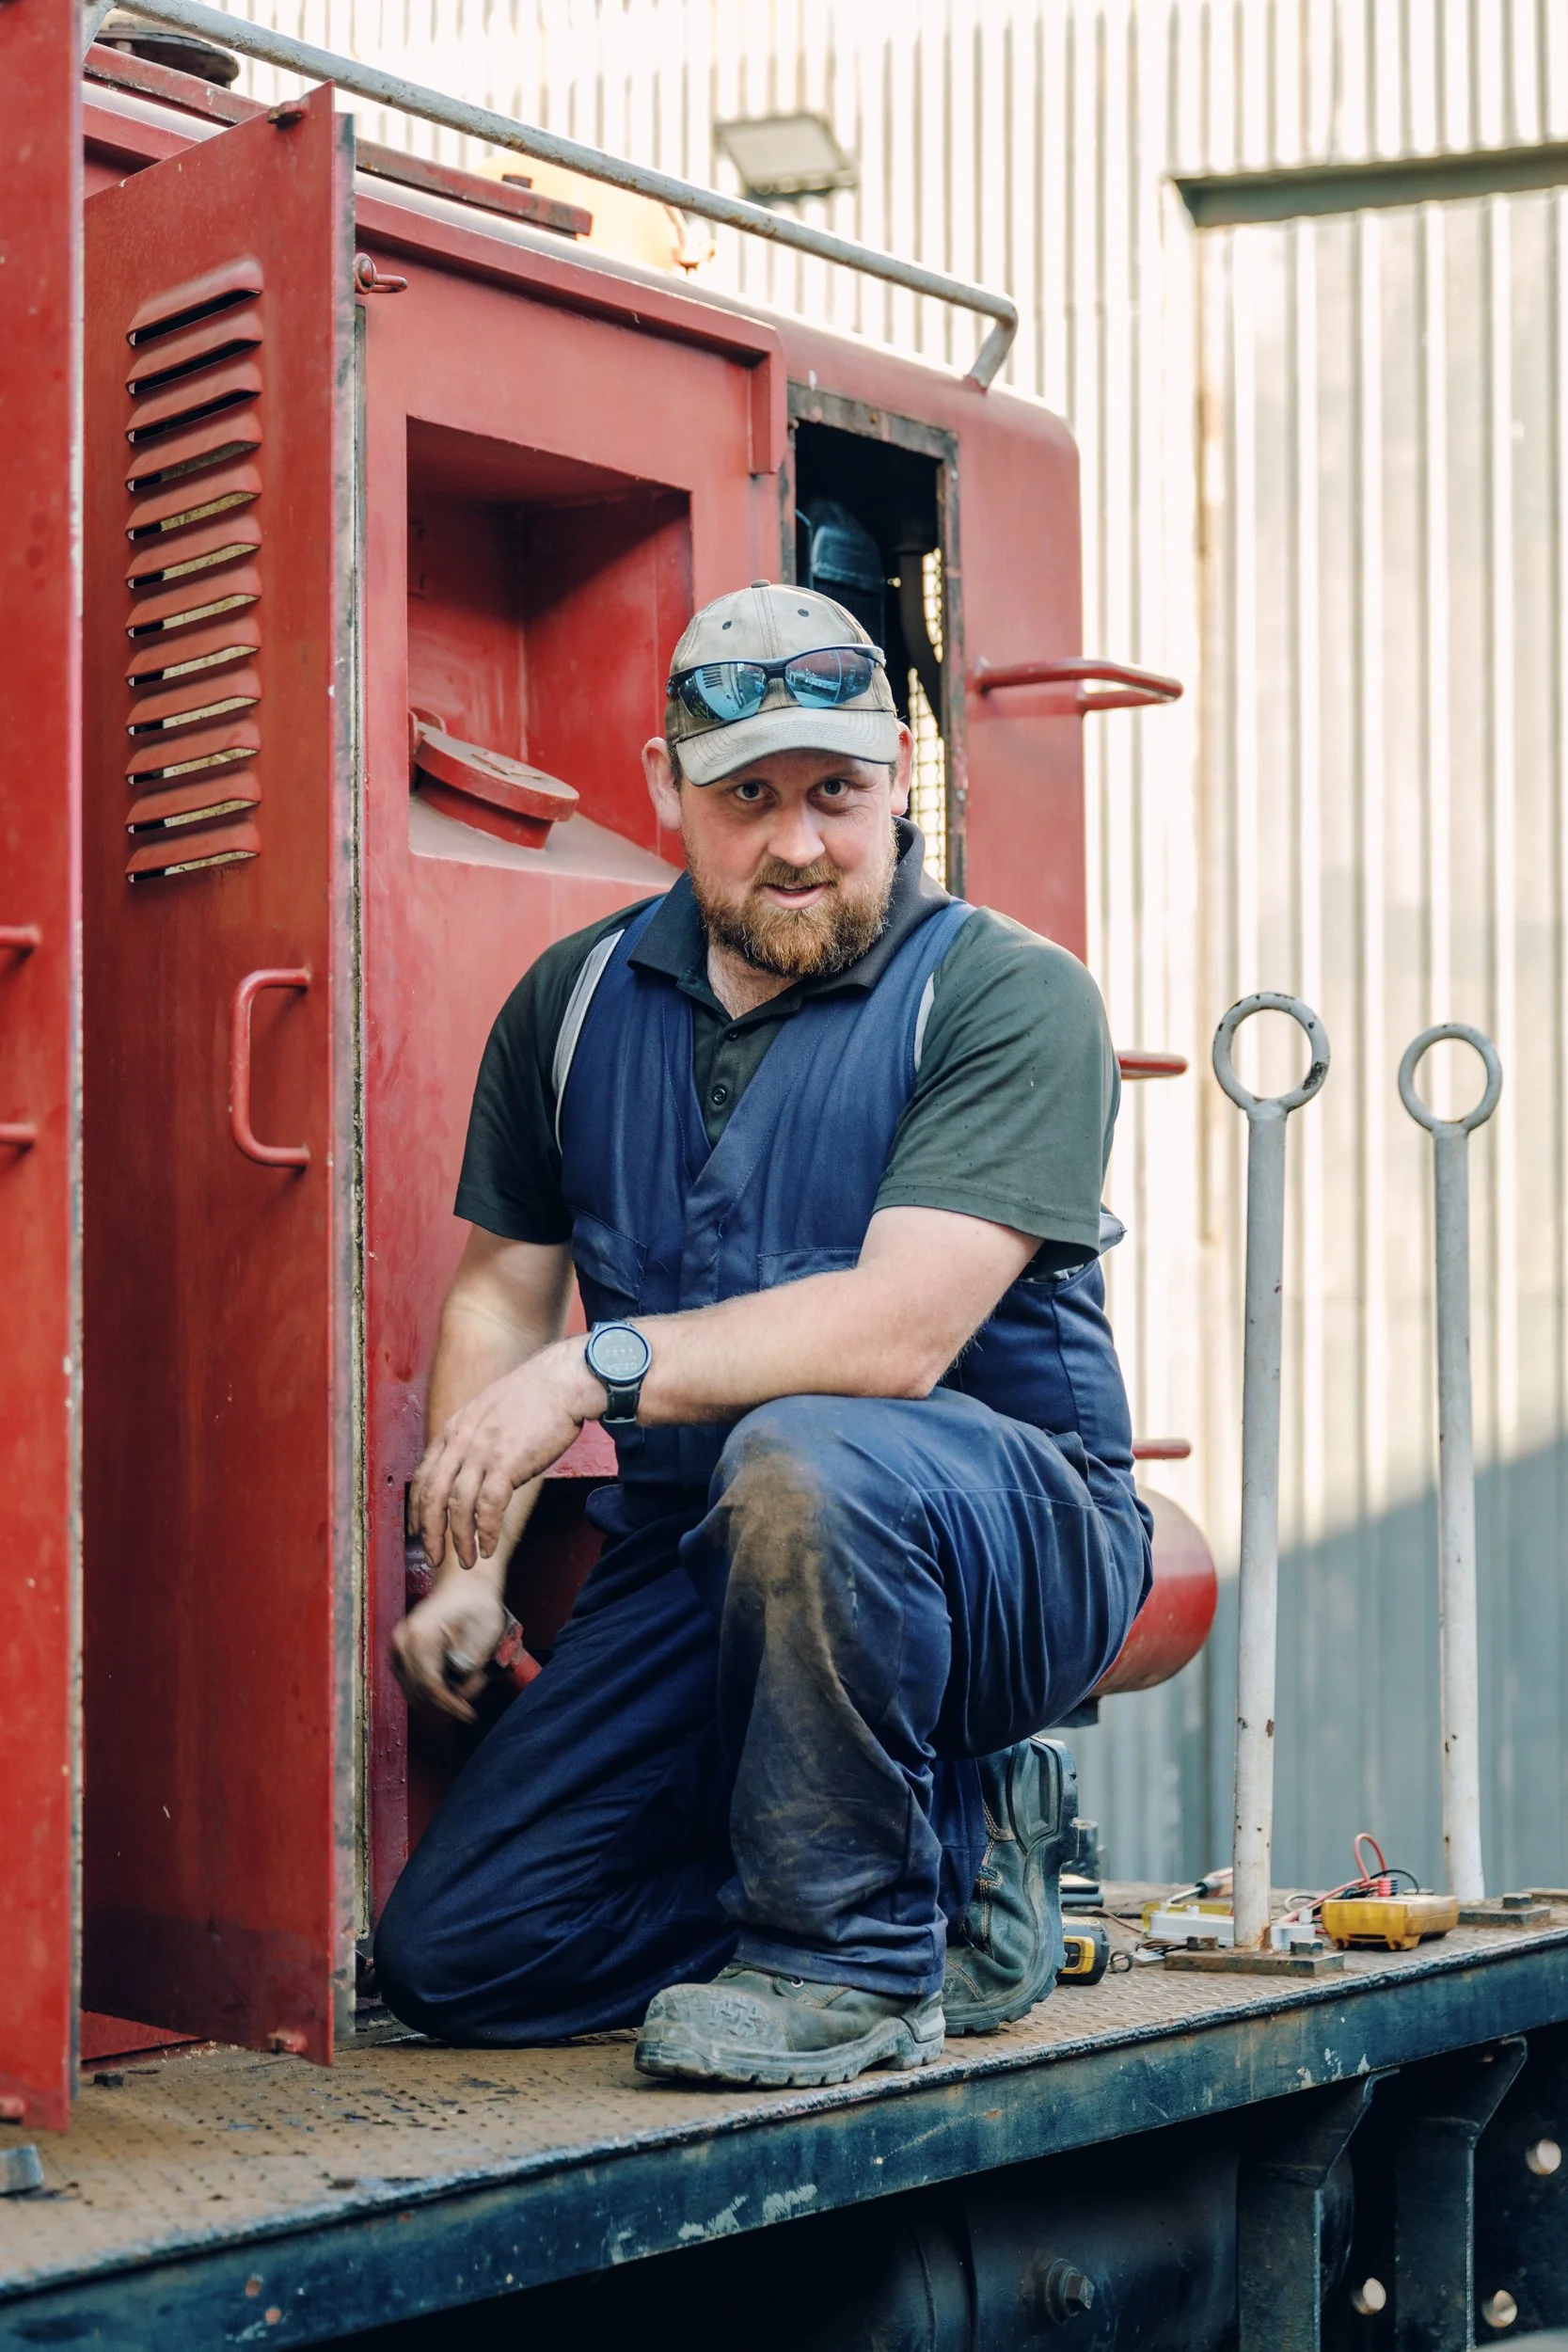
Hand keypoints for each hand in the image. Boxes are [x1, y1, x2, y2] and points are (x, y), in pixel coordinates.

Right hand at [391, 1574, 506, 1723]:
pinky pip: (413, 1683)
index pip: (429, 1684)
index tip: (470, 1715)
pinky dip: (433, 1687)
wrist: (464, 1585)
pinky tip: (455, 1674)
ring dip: (441, 1695)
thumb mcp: (486, 1629)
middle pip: (420, 1693)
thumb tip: (459, 1673)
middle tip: (478, 1683)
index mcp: (421, 1636)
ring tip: (470, 1675)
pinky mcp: (400, 1653)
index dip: (450, 1705)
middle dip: (449, 1699)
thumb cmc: (477, 1604)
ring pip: (415, 1691)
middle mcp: (403, 1642)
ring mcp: (398, 1647)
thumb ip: (472, 1655)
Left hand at [411, 1340, 598, 1569]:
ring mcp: (482, 1452)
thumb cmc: (536, 1395)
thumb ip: (475, 1436)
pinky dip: (485, 1532)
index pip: (423, 1475)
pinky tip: (489, 1547)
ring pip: (457, 1506)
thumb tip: (474, 1463)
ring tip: (467, 1560)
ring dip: (459, 1540)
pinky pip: (488, 1508)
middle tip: (434, 1556)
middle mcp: (461, 1441)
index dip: (417, 1507)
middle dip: (430, 1532)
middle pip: (431, 1495)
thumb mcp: (490, 1410)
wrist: (562, 1382)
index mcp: (454, 1429)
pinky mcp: (506, 1464)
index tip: (418, 1529)